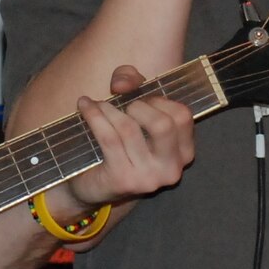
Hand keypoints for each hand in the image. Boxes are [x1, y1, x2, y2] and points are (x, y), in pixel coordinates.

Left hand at [46, 66, 195, 251]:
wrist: (93, 185)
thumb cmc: (121, 144)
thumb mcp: (134, 109)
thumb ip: (134, 83)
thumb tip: (121, 85)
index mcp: (184, 152)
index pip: (183, 116)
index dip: (160, 100)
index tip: (141, 99)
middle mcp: (171, 168)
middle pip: (164, 124)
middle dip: (139, 106)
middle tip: (123, 106)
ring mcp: (148, 178)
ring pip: (129, 129)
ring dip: (108, 109)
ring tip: (96, 104)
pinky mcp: (123, 180)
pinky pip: (108, 139)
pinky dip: (94, 117)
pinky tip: (85, 106)